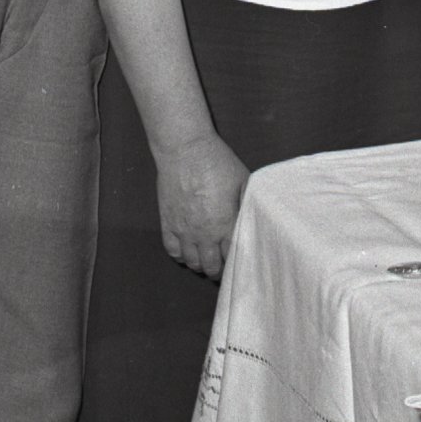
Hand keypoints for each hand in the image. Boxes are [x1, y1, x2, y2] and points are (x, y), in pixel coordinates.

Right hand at [155, 131, 248, 278]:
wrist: (185, 151)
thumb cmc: (218, 163)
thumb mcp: (243, 182)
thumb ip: (246, 206)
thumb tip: (252, 221)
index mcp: (225, 224)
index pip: (233, 256)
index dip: (237, 263)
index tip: (240, 265)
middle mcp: (204, 233)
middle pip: (211, 266)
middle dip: (219, 271)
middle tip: (223, 269)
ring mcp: (183, 231)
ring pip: (192, 262)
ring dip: (200, 265)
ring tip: (207, 262)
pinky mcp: (168, 223)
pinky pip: (172, 251)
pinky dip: (180, 256)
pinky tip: (187, 252)